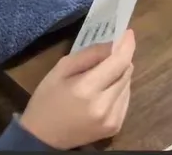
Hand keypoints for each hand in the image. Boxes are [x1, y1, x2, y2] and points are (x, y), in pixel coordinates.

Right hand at [18, 30, 135, 149]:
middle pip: (126, 72)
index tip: (128, 33)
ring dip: (120, 74)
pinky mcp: (115, 126)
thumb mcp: (60, 70)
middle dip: (121, 58)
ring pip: (128, 84)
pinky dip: (118, 89)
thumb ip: (88, 55)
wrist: (43, 138)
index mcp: (86, 89)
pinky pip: (125, 99)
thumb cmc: (47, 99)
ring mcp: (112, 118)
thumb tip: (112, 44)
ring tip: (103, 72)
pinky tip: (104, 89)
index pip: (118, 62)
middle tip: (113, 49)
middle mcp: (104, 105)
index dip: (127, 45)